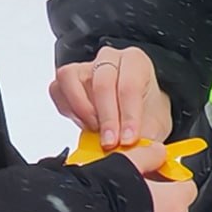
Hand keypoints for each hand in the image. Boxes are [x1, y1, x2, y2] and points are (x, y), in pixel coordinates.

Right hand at [50, 47, 172, 149]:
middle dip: (106, 117)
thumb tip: (140, 153)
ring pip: (72, 78)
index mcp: (136, 62)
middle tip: (110, 142)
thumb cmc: (145, 113)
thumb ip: (146, 137)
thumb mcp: (154, 125)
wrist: (134, 114)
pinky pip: (57, 89)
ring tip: (94, 131)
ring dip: (82, 110)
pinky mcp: (67, 79)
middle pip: (102, 82)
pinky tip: (83, 124)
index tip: (128, 140)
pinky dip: (67, 110)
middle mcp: (110, 58)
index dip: (128, 115)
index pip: (130, 85)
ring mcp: (85, 66)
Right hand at [116, 143, 196, 211]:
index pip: (188, 187)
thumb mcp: (128, 162)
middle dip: (163, 197)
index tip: (160, 173)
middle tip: (142, 186)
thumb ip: (149, 155)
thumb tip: (158, 152)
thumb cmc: (106, 194)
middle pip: (176, 208)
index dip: (173, 178)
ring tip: (128, 204)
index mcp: (173, 202)